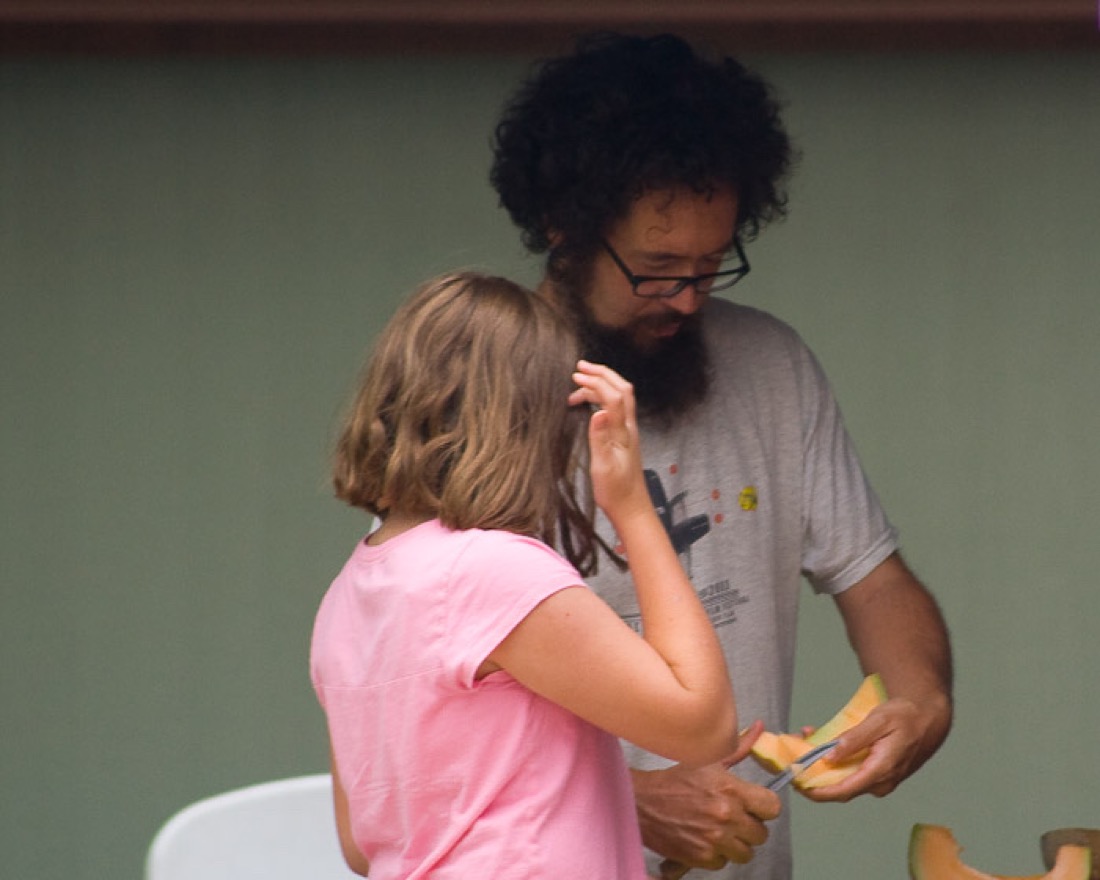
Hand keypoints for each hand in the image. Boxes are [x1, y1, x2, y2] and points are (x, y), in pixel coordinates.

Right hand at [568, 361, 648, 520]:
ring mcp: (627, 432)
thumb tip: (598, 411)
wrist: (631, 507)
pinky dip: (601, 399)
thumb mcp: (603, 466)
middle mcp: (628, 427)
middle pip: (621, 389)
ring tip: (577, 386)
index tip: (576, 376)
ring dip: (601, 385)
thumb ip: (600, 437)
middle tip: (580, 367)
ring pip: (619, 397)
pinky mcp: (624, 438)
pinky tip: (588, 406)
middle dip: (602, 373)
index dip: (596, 381)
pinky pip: (615, 409)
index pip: (613, 395)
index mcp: (623, 431)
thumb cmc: (615, 490)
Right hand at [634, 722, 779, 871]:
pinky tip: (704, 839)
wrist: (642, 802)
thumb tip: (760, 727)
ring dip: (734, 843)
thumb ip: (739, 749)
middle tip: (732, 818)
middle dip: (748, 826)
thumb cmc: (675, 780)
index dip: (764, 806)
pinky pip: (724, 863)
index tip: (753, 805)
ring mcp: (715, 839)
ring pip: (745, 853)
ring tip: (719, 830)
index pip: (772, 807)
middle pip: (761, 834)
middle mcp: (726, 815)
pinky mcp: (702, 857)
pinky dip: (716, 855)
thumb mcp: (708, 760)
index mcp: (731, 789)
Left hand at [799, 696, 941, 801]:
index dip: (817, 791)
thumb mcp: (879, 721)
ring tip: (803, 739)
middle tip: (792, 757)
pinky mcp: (875, 774)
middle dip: (813, 774)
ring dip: (821, 764)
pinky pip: (850, 772)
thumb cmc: (905, 717)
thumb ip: (855, 739)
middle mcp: (879, 782)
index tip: (797, 784)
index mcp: (881, 771)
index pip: (844, 791)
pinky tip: (820, 740)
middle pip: (839, 787)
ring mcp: (877, 780)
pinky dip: (833, 759)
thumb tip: (830, 756)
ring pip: (843, 779)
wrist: (927, 718)